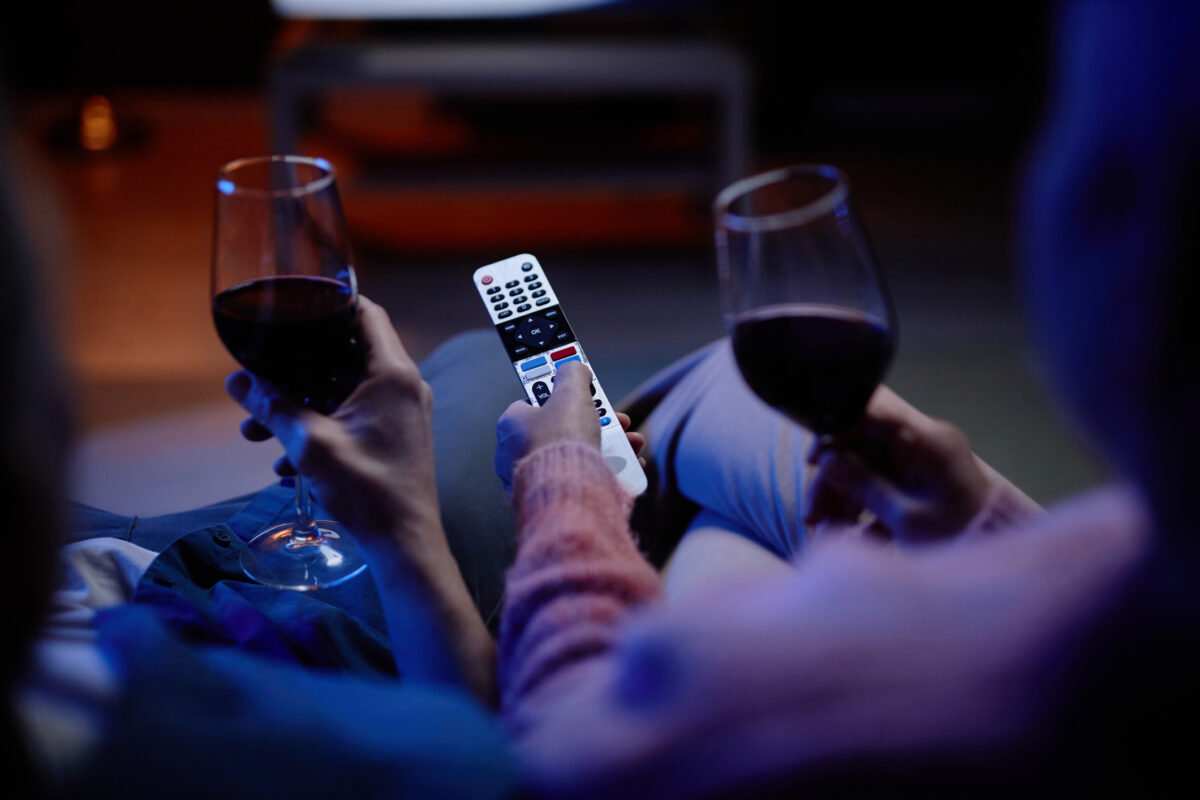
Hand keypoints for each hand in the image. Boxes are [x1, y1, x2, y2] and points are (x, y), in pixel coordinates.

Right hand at [226, 296, 440, 553]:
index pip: (364, 312)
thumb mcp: (310, 444)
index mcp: (391, 373)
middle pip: (345, 354)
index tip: (294, 306)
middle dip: (297, 368)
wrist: (404, 543)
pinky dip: (319, 429)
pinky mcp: (394, 436)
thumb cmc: (367, 489)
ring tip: (256, 432)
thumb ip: (272, 407)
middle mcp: (402, 385)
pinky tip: (283, 463)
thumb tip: (236, 381)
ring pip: (342, 392)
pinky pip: (352, 418)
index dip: (329, 302)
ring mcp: (400, 412)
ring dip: (300, 406)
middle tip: (261, 377)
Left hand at [494, 361, 645, 492]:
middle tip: (619, 422)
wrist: (568, 492)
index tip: (587, 395)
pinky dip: (605, 472)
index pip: (536, 401)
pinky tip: (627, 469)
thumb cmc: (563, 440)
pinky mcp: (549, 498)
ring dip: (610, 447)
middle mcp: (514, 453)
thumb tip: (574, 365)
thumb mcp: (572, 393)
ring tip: (632, 445)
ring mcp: (530, 478)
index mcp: (511, 425)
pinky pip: (579, 479)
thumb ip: (573, 374)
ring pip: (576, 455)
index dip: (565, 396)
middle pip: (563, 430)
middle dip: (598, 424)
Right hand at [805, 386, 991, 544]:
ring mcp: (920, 460)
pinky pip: (879, 482)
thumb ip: (865, 486)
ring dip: (842, 498)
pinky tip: (850, 535)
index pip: (869, 410)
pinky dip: (862, 507)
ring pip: (864, 466)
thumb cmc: (961, 537)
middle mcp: (921, 441)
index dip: (834, 427)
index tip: (814, 459)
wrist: (998, 552)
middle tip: (812, 516)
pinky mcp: (919, 479)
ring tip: (826, 533)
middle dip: (832, 479)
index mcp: (924, 439)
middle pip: (859, 445)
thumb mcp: (907, 518)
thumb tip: (827, 461)